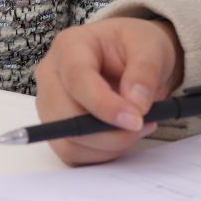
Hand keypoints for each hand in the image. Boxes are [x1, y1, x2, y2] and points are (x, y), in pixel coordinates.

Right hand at [32, 17, 185, 166]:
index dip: (104, 105)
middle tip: (141, 125)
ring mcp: (50, 104)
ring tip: (136, 127)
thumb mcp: (150, 47)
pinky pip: (73, 154)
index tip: (135, 120)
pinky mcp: (56, 129)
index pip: (76, 79)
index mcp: (70, 46)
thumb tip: (136, 105)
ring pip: (68, 141)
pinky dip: (101, 154)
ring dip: (107, 145)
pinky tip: (121, 136)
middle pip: (65, 116)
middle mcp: (51, 75)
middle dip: (108, 132)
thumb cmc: (135, 47)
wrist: (130, 58)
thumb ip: (145, 72)